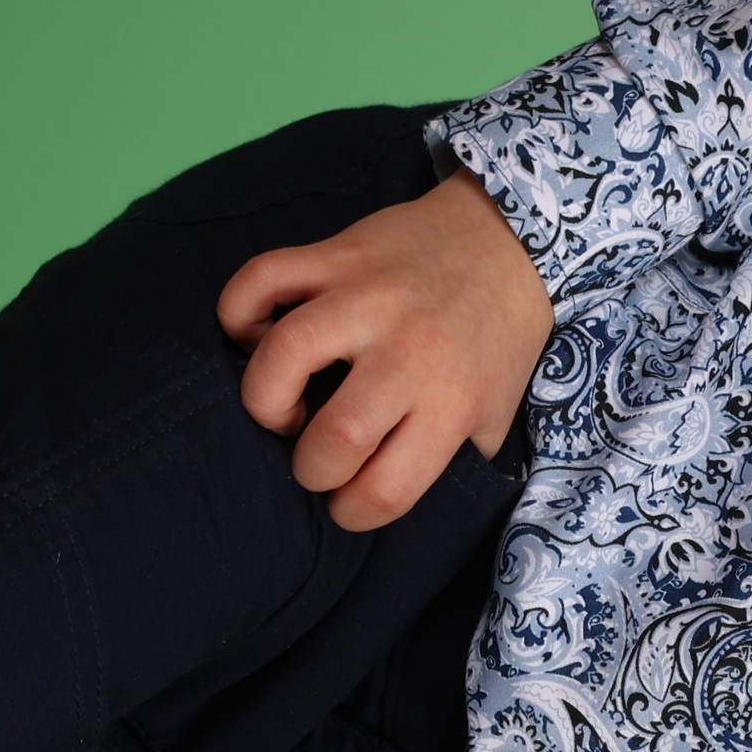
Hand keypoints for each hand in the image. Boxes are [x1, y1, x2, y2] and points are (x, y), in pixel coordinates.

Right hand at [218, 169, 553, 531]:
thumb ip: (452, 458)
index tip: (347, 498)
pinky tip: (259, 336)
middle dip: (310, 467)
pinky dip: (239, 313)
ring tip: (283, 402)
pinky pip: (259, 279)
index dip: (351, 511)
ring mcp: (367, 298)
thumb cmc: (499, 337)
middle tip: (320, 450)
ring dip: (266, 397)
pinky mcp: (336, 255)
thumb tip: (386, 495)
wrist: (512, 239)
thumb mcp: (498, 413)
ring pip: (284, 355)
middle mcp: (409, 352)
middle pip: (334, 438)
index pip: (384, 490)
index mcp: (452, 402)